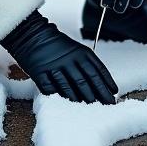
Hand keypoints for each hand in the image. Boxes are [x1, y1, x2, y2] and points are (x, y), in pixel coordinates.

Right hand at [1, 11, 117, 103]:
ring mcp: (54, 67)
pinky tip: (66, 105)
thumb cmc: (57, 46)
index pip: (96, 70)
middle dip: (97, 96)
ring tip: (89, 109)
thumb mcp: (76, 50)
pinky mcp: (40, 73)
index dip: (106, 83)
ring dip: (80, 100)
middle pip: (85, 81)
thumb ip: (87, 64)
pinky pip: (51, 89)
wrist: (33, 36)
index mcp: (80, 52)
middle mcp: (68, 60)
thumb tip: (103, 84)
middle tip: (106, 106)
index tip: (113, 93)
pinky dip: (59, 97)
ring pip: (69, 87)